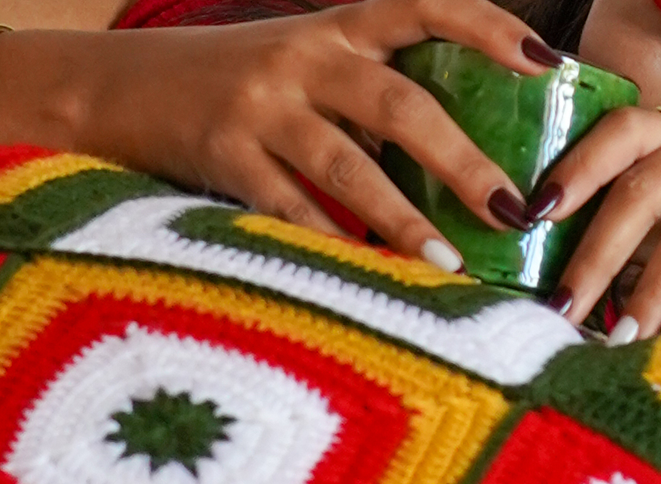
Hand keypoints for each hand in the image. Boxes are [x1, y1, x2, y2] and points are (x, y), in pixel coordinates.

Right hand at [54, 0, 565, 261]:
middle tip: (516, 206)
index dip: (492, 30)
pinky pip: (286, 208)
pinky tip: (364, 279)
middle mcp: (302, 54)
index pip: (427, 7)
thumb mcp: (293, 67)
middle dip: (466, 157)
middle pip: (402, 102)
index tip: (550, 66)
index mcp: (333, 24)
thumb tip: (445, 161)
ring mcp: (260, 105)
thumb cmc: (218, 91)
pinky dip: (327, 245)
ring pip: (349, 165)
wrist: (110, 88)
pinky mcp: (218, 153)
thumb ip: (357, 97)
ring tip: (450, 263)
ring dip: (404, 218)